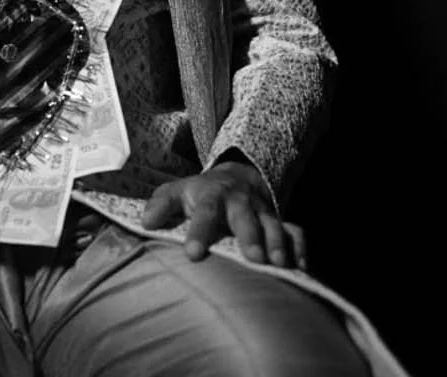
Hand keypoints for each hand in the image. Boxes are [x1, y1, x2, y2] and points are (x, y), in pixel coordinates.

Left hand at [140, 162, 294, 264]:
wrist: (234, 178)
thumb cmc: (199, 193)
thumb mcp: (176, 192)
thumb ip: (161, 205)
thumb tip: (147, 221)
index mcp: (212, 195)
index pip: (205, 212)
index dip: (199, 232)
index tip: (192, 253)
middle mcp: (240, 202)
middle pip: (245, 217)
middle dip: (250, 236)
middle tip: (253, 258)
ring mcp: (262, 211)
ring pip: (273, 224)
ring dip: (277, 243)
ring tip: (278, 264)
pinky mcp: (279, 221)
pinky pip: (295, 232)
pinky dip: (299, 248)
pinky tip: (300, 268)